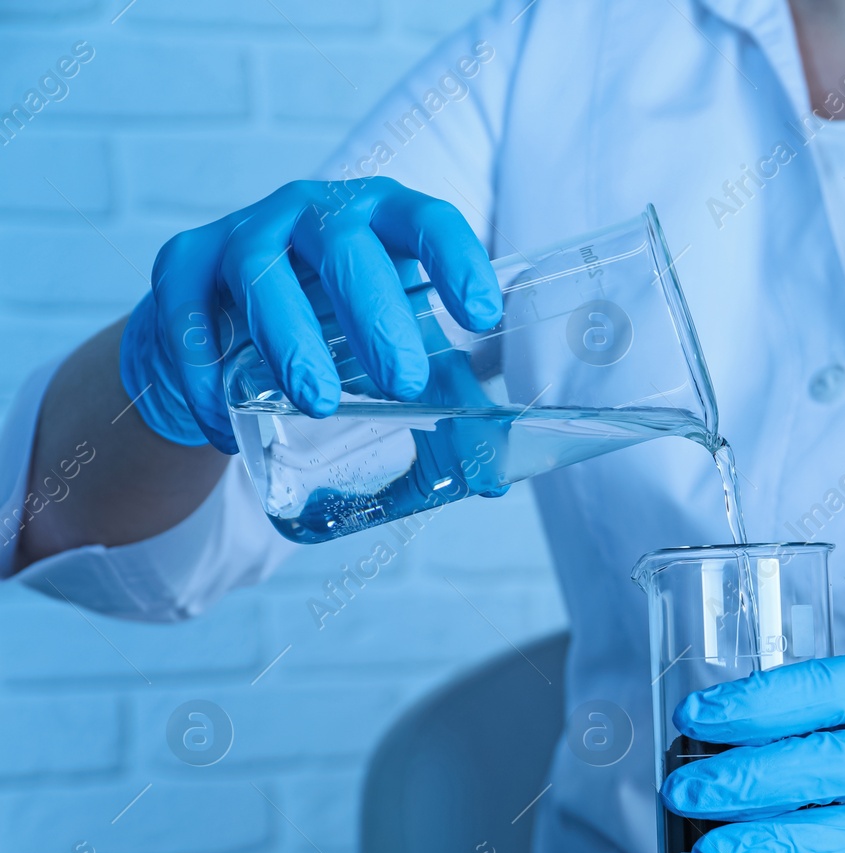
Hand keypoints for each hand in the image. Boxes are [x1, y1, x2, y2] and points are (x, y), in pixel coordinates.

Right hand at [120, 176, 503, 451]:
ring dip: (291, 339)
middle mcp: (314, 212)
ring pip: (260, 271)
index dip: (457, 260)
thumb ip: (440, 394)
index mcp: (383, 222)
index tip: (482, 317)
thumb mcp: (387, 343)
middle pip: (343, 243)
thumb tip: (493, 482)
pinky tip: (227, 422)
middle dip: (375, 314)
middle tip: (403, 383)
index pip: (427, 220)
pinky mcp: (183, 261)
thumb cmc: (333, 328)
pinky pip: (186, 309)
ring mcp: (245, 231)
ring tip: (320, 403)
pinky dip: (204, 369)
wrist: (225, 323)